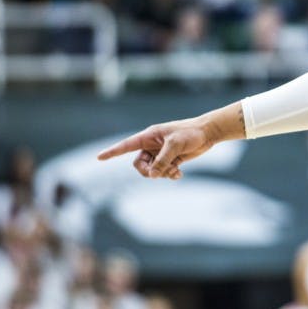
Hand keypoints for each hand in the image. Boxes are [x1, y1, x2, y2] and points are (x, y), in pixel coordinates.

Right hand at [97, 117, 214, 178]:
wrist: (208, 133)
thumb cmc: (191, 133)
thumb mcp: (175, 146)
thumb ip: (162, 160)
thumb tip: (152, 175)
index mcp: (149, 136)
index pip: (126, 145)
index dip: (112, 152)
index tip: (99, 157)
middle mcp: (152, 145)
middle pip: (139, 164)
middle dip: (148, 171)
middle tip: (159, 172)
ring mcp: (160, 153)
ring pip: (151, 170)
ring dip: (161, 173)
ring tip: (175, 170)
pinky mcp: (170, 159)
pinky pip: (163, 172)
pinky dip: (169, 174)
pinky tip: (179, 174)